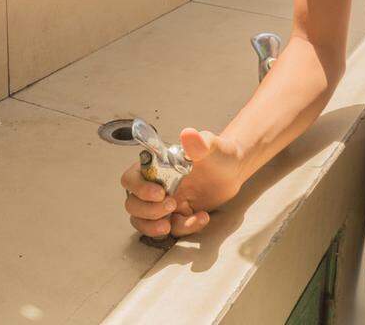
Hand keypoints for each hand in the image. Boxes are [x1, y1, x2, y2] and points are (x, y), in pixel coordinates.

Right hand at [120, 128, 244, 237]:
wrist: (233, 171)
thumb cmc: (218, 154)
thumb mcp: (211, 146)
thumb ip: (199, 142)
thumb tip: (188, 135)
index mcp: (156, 167)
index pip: (131, 179)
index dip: (139, 188)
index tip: (160, 192)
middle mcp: (155, 185)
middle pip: (132, 204)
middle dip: (148, 211)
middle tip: (171, 205)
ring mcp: (165, 203)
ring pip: (143, 222)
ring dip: (153, 227)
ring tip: (171, 225)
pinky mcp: (178, 217)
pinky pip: (172, 229)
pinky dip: (185, 228)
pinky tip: (202, 217)